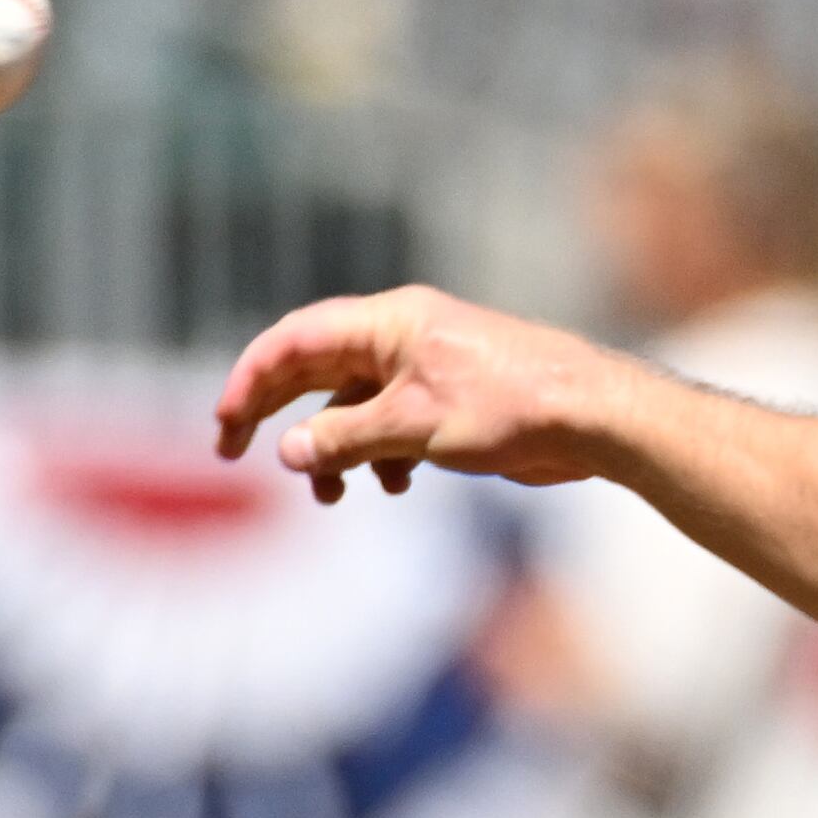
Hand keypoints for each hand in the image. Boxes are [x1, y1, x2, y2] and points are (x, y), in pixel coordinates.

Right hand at [213, 286, 626, 503]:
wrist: (592, 418)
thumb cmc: (509, 407)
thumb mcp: (413, 426)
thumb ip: (343, 438)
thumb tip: (287, 451)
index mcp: (389, 322)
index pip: (295, 340)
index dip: (250, 378)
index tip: (225, 426)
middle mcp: (402, 337)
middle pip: (315, 369)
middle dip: (278, 413)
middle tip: (237, 453)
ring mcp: (427, 370)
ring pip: (353, 405)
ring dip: (332, 449)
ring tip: (330, 495)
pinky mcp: (452, 403)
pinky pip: (392, 426)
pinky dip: (379, 457)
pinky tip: (394, 487)